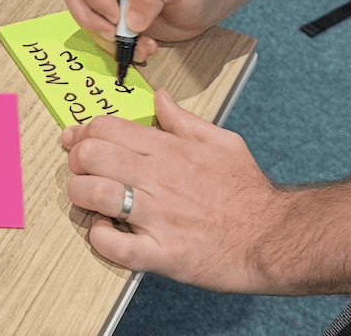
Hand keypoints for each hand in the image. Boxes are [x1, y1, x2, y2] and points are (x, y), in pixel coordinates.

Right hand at [61, 0, 225, 63]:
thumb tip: (129, 19)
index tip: (118, 15)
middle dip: (93, 19)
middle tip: (118, 34)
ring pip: (82, 14)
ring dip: (108, 37)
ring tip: (140, 42)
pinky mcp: (112, 12)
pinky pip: (98, 31)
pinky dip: (117, 45)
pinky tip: (143, 45)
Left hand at [62, 89, 277, 292]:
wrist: (274, 237)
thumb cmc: (248, 191)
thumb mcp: (222, 141)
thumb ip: (184, 120)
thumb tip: (160, 98)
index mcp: (169, 149)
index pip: (106, 128)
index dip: (83, 133)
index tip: (77, 141)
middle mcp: (158, 179)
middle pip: (91, 156)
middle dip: (75, 162)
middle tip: (81, 171)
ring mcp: (158, 217)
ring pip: (94, 195)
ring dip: (81, 197)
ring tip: (90, 201)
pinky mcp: (162, 253)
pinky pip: (113, 245)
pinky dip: (99, 238)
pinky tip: (106, 232)